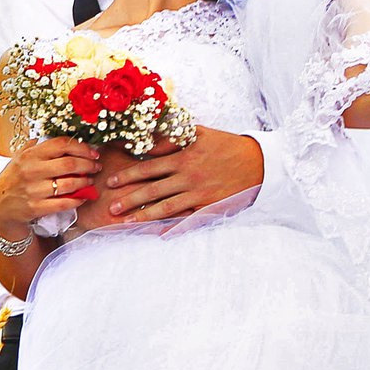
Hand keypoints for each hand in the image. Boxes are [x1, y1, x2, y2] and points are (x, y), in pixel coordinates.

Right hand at [0, 136, 98, 239]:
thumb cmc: (13, 179)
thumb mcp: (18, 158)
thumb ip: (34, 146)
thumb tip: (53, 137)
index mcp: (30, 155)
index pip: (61, 144)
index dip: (82, 147)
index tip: (92, 153)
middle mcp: (32, 170)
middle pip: (70, 164)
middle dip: (88, 165)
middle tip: (96, 167)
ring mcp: (34, 190)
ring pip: (69, 184)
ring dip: (85, 182)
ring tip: (89, 181)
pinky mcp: (36, 207)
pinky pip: (63, 203)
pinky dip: (77, 200)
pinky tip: (83, 197)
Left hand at [97, 127, 263, 222]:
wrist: (258, 161)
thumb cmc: (225, 145)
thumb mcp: (198, 134)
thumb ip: (172, 140)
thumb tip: (147, 145)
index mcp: (183, 158)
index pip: (148, 169)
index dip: (128, 176)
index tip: (111, 182)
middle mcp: (189, 177)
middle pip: (153, 190)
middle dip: (130, 200)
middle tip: (111, 207)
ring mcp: (200, 194)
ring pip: (167, 207)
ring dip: (145, 216)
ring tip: (127, 223)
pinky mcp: (212, 206)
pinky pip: (190, 219)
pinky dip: (176, 228)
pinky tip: (161, 236)